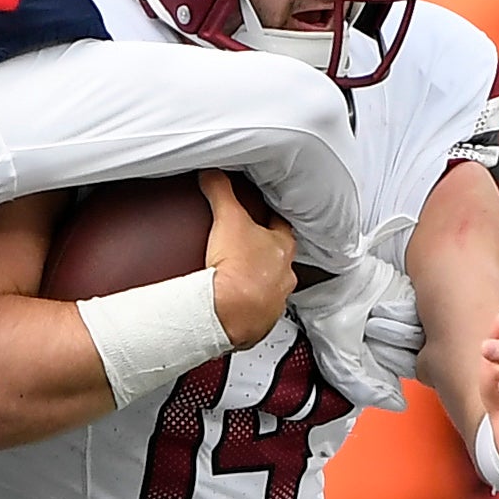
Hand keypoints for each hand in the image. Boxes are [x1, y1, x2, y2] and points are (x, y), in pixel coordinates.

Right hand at [201, 170, 295, 347]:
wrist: (227, 313)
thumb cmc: (236, 270)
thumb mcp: (228, 219)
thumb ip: (221, 192)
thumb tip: (213, 175)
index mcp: (283, 249)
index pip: (281, 227)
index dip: (269, 220)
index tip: (260, 217)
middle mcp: (285, 277)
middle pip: (278, 260)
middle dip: (265, 255)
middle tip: (247, 250)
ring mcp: (274, 302)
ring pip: (270, 289)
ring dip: (258, 284)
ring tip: (237, 280)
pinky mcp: (259, 324)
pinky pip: (256, 314)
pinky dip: (246, 309)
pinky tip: (231, 305)